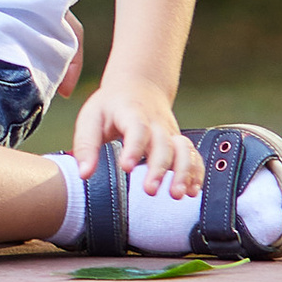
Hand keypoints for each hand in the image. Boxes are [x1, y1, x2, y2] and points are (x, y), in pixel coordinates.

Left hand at [73, 71, 200, 199]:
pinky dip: (196, 173)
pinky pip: (193, 156)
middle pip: (163, 144)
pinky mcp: (179, 142)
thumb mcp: (91, 118)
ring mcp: (170, 132)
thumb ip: (86, 146)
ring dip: (184, 172)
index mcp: (131, 113)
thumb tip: (84, 174)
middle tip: (150, 191)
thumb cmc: (111, 106)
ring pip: (184, 150)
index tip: (126, 167)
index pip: (137, 128)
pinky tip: (192, 191)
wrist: (140, 86)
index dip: (133, 147)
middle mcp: (156, 123)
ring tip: (177, 195)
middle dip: (159, 168)